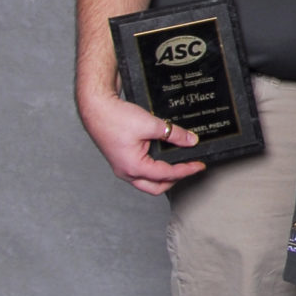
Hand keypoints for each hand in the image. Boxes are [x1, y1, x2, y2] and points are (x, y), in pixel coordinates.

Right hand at [75, 87, 204, 194]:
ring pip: (147, 182)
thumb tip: (191, 140)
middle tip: (189, 168)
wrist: (97, 108)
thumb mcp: (151, 124)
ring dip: (164, 176)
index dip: (186, 170)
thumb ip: (174, 134)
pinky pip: (141, 172)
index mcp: (133, 167)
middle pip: (156, 187)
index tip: (199, 165)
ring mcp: (122, 167)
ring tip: (178, 164)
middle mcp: (126, 172)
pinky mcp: (121, 160)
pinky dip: (154, 169)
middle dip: (175, 180)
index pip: (166, 175)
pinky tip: (163, 158)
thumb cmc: (116, 117)